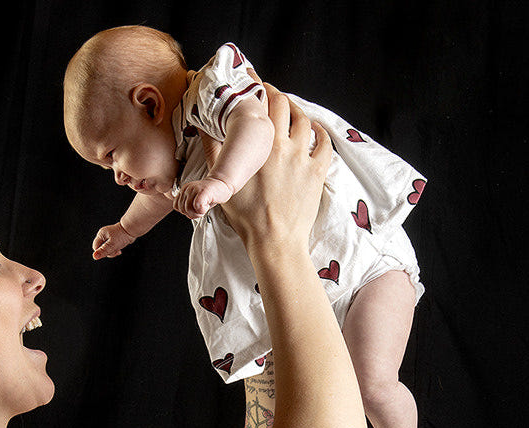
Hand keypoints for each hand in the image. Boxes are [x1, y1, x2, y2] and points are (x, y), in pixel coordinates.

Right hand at [92, 222, 135, 259]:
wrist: (132, 229)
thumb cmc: (122, 235)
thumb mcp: (112, 245)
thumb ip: (103, 251)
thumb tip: (94, 256)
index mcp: (101, 234)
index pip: (95, 247)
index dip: (101, 252)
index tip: (110, 251)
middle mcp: (103, 235)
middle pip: (101, 249)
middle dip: (108, 252)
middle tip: (115, 250)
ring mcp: (108, 237)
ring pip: (107, 248)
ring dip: (113, 251)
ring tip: (119, 249)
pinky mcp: (114, 239)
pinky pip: (112, 247)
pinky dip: (116, 249)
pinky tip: (120, 250)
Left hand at [174, 176, 234, 218]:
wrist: (222, 184)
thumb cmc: (210, 194)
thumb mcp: (195, 201)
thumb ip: (187, 206)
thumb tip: (186, 214)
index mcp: (183, 190)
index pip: (176, 206)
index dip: (185, 211)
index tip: (195, 208)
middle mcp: (187, 189)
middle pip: (182, 209)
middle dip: (192, 214)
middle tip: (202, 209)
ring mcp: (194, 189)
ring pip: (188, 209)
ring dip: (198, 213)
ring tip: (205, 207)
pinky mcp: (203, 191)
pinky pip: (197, 206)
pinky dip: (202, 210)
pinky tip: (207, 205)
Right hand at [218, 86, 329, 249]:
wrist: (275, 240)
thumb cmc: (247, 217)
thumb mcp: (224, 182)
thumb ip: (214, 152)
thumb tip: (203, 129)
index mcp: (261, 146)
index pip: (264, 103)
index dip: (259, 90)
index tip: (254, 86)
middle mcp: (284, 146)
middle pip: (285, 106)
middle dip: (277, 95)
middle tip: (270, 94)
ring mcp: (304, 158)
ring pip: (305, 122)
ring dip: (298, 111)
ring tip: (291, 110)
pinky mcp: (317, 172)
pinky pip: (324, 144)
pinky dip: (321, 133)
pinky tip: (316, 130)